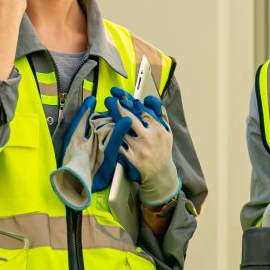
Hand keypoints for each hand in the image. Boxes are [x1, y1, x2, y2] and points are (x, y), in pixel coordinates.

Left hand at [105, 91, 178, 206]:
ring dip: (112, 121)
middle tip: (108, 100)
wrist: (161, 174)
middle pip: (131, 117)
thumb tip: (149, 99)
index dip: (129, 100)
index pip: (142, 109)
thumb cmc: (162, 149)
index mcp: (159, 127)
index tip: (119, 94)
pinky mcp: (132, 159)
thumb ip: (159, 113)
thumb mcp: (167, 130)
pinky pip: (119, 146)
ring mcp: (141, 148)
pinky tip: (104, 132)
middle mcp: (150, 136)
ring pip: (123, 131)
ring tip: (103, 113)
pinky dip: (112, 138)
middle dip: (118, 106)